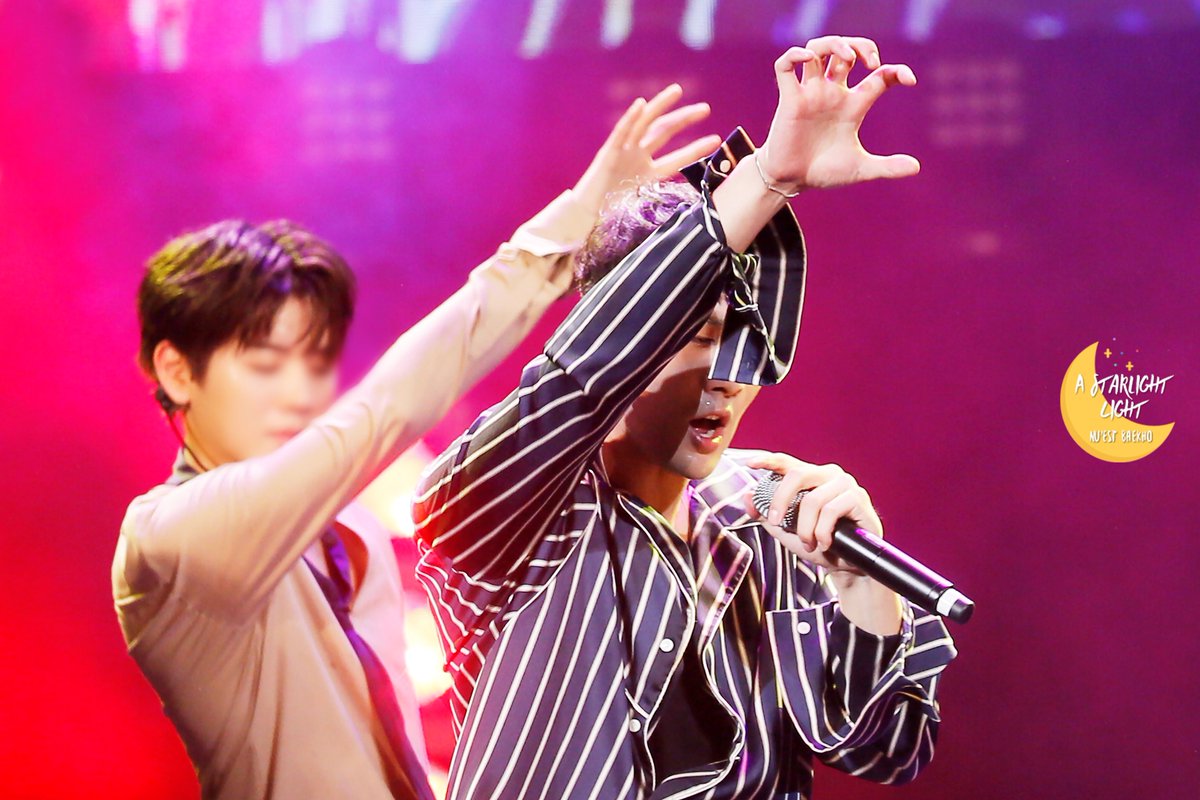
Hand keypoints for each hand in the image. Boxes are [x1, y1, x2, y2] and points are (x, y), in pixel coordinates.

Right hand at [572, 84, 721, 216]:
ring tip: (677, 91)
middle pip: (663, 132)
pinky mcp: (607, 153)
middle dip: (684, 119)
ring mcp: (622, 153)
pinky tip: (642, 105)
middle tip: (705, 108)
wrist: (585, 219)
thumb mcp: (644, 209)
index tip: (716, 140)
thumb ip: (662, 205)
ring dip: (660, 107)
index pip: (676, 157)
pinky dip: (630, 118)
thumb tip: (692, 217)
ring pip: (644, 124)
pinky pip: (620, 133)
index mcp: (647, 172)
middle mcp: (636, 157)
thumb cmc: (610, 217)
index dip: (695, 148)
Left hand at [743, 452, 882, 573]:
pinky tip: (825, 543)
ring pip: (813, 500)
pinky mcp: (858, 498)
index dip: (768, 460)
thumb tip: (746, 497)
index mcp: (810, 478)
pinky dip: (822, 532)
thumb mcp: (787, 531)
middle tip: (776, 522)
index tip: (750, 464)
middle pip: (797, 475)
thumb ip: (767, 514)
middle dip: (781, 500)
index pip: (787, 463)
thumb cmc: (819, 544)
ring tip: (809, 543)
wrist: (847, 565)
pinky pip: (830, 511)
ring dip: (806, 528)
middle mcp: (828, 474)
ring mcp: (845, 484)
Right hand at [759, 35, 919, 192]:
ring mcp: (810, 94)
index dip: (897, 71)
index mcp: (853, 106)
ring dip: (834, 44)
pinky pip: (785, 66)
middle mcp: (832, 94)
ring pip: (817, 49)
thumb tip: (916, 168)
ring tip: (847, 57)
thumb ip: (887, 167)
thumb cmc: (823, 172)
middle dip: (862, 46)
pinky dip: (794, 56)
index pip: (880, 76)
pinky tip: (808, 59)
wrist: (792, 182)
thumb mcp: (860, 169)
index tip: (909, 80)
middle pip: (847, 51)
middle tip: (872, 63)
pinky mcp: (789, 100)